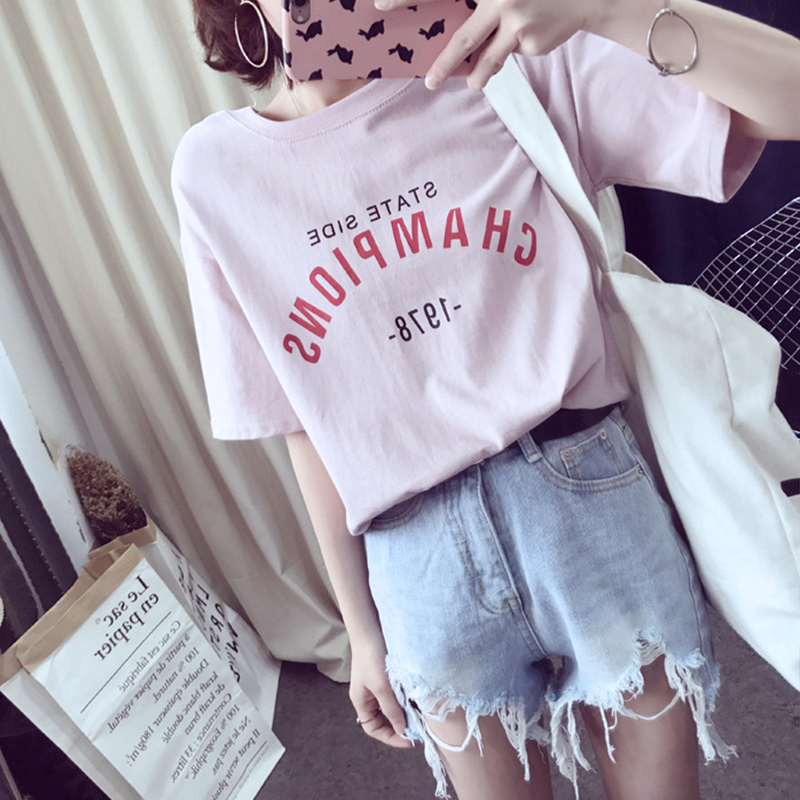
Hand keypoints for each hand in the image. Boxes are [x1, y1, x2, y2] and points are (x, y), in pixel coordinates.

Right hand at [349, 635, 411, 748]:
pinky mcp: (387, 676)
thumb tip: (401, 729)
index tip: (409, 740)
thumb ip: (391, 709)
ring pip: (391, 707)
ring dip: (404, 712)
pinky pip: (396, 694)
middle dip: (399, 726)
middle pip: (383, 720)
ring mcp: (378, 686)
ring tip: (418, 716)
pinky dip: (405, 699)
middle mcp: (369, 696)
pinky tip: (416, 699)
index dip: (390, 737)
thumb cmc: (371, 657)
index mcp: (362, 702)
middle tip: (417, 729)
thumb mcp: (382, 687)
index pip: (373, 729)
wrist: (371, 628)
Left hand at [376, 0, 600, 88]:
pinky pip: (510, 55)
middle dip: (444, 65)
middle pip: (464, 39)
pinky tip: (528, 34)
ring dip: (478, 75)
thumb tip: (446, 31)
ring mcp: (518, 22)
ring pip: (488, 60)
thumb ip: (477, 2)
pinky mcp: (532, 42)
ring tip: (473, 82)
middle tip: (429, 82)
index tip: (381, 6)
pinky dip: (512, 51)